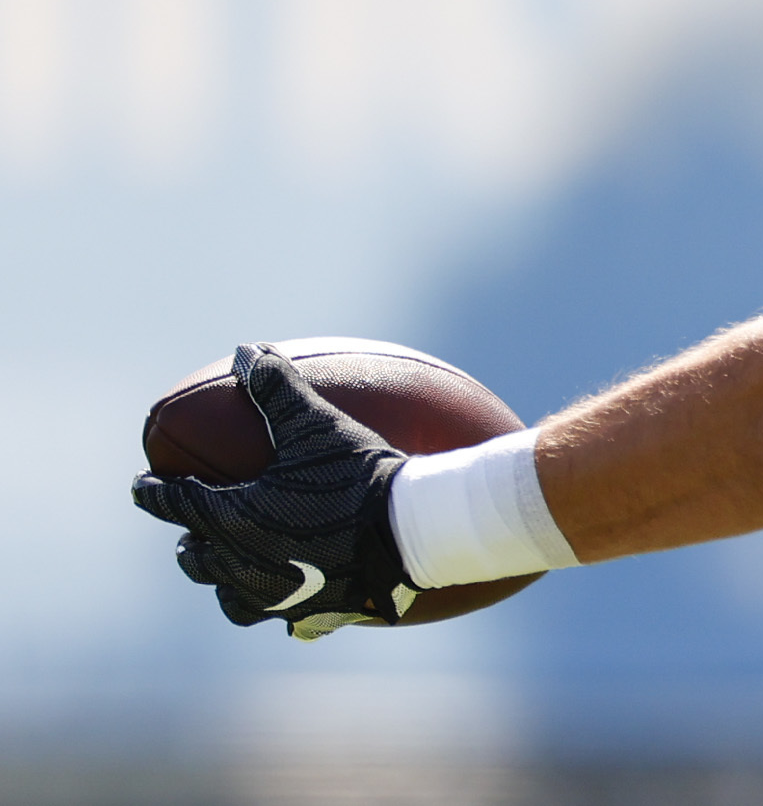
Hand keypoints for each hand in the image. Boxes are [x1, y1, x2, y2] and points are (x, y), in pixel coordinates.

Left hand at [132, 343, 415, 639]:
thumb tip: (246, 351)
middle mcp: (244, 565)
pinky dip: (284, 611)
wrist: (411, 531)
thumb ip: (276, 387)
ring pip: (232, 598)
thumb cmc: (355, 474)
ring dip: (225, 582)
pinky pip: (288, 621)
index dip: (154, 493)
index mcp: (233, 520)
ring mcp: (278, 597)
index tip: (140, 487)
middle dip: (190, 543)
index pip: (177, 504)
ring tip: (232, 571)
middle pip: (198, 559)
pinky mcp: (315, 615)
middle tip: (189, 533)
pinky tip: (296, 608)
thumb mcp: (315, 423)